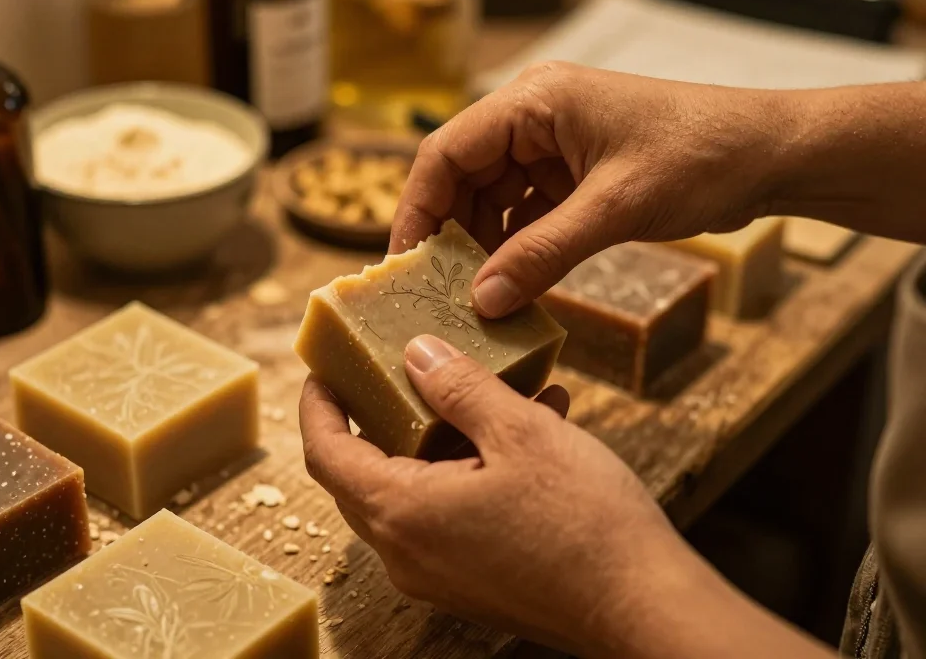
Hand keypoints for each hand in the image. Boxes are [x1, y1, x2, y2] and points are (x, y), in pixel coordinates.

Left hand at [299, 334, 695, 655]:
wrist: (643, 607)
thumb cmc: (583, 522)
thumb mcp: (520, 431)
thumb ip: (459, 387)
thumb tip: (417, 354)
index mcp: (403, 512)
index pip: (325, 452)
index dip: (318, 404)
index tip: (325, 368)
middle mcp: (407, 553)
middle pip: (362, 473)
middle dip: (378, 416)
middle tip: (398, 369)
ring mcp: (438, 575)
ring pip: (412, 490)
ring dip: (440, 438)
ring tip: (490, 392)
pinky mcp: (471, 583)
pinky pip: (447, 514)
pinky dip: (468, 469)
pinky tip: (525, 432)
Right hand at [391, 62, 790, 317]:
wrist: (771, 154)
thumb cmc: (701, 156)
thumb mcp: (614, 208)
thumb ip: (543, 254)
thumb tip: (482, 300)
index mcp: (534, 101)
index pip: (447, 152)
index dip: (417, 208)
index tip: (404, 264)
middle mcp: (535, 117)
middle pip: (463, 177)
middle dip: (450, 234)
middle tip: (436, 292)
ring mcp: (555, 146)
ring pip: (493, 199)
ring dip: (484, 247)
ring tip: (474, 298)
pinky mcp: (575, 175)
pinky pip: (528, 214)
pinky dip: (518, 248)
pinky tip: (512, 287)